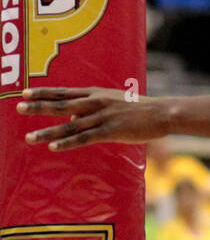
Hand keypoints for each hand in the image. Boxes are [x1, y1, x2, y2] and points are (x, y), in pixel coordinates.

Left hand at [17, 86, 169, 148]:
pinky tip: (54, 147)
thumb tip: (70, 115)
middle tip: (18, 107)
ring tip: (29, 138)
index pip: (64, 92)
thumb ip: (90, 108)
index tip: (24, 93)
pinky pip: (85, 138)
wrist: (161, 112)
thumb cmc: (137, 108)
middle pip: (62, 104)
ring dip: (48, 131)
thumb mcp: (112, 102)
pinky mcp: (110, 130)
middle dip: (39, 106)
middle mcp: (96, 102)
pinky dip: (68, 142)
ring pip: (70, 124)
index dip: (43, 93)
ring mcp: (103, 116)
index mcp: (96, 93)